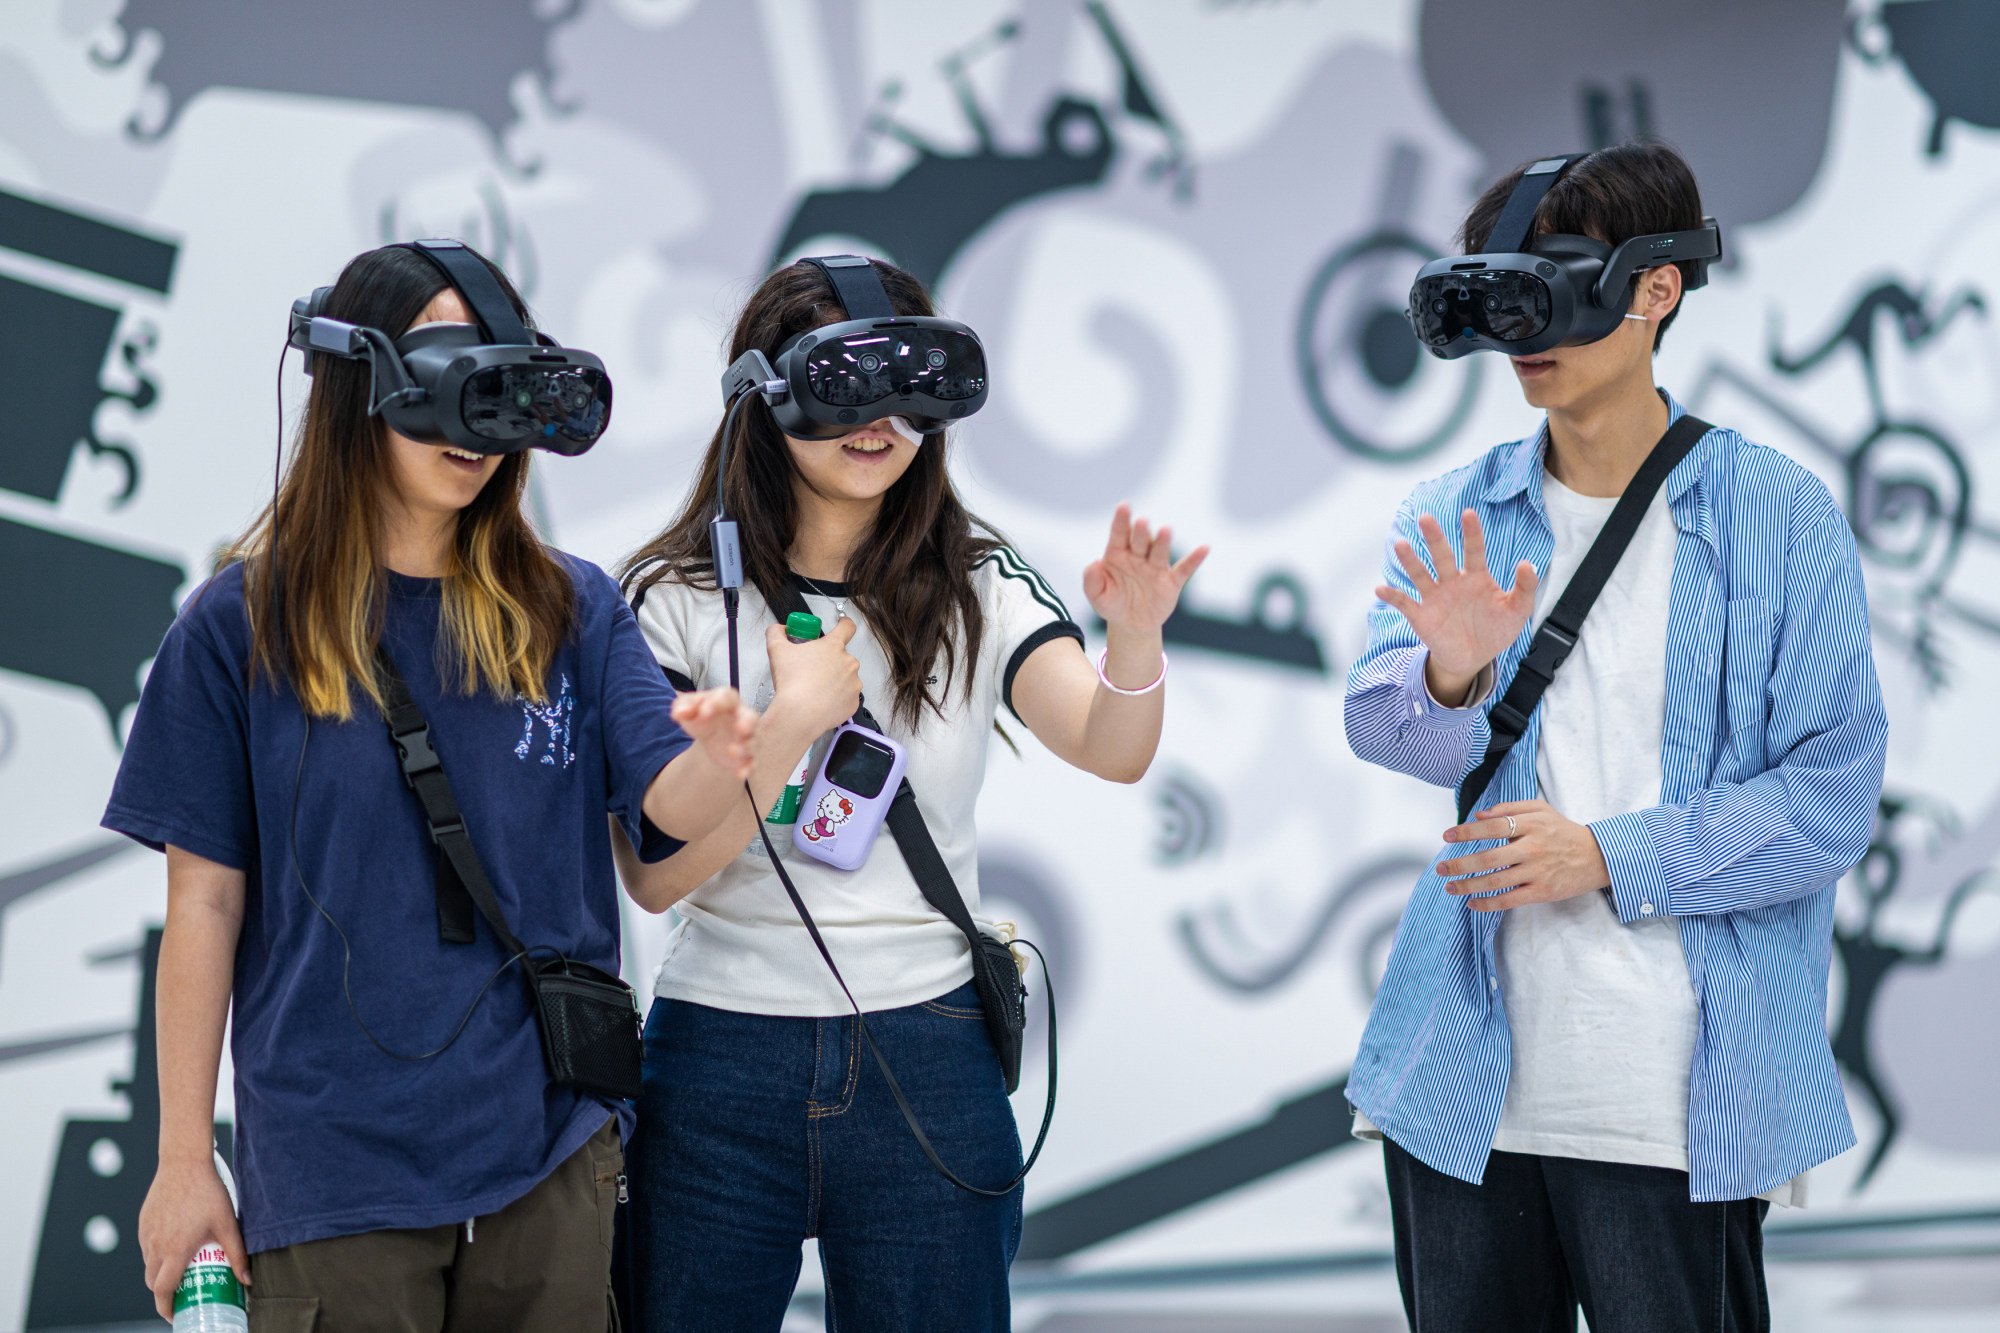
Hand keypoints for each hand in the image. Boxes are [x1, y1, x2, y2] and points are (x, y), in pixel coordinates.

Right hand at [141, 1157, 249, 1321]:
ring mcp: (146, 1234)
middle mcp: (155, 1246)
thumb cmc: (208, 1193)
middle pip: (153, 1282)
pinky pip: (146, 1247)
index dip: (166, 1307)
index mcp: (174, 1251)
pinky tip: (173, 1247)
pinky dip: (156, 1256)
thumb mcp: (227, 1225)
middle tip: (182, 1294)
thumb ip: (237, 1255)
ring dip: (159, 1274)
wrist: (184, 1163)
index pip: (162, 1290)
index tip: (175, 1314)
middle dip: (164, 1293)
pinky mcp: (143, 1223)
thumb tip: (247, 1281)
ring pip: (148, 1265)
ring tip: (180, 1271)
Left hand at [671, 688, 756, 779]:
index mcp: (727, 701)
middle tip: (741, 728)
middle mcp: (742, 718)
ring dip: (746, 747)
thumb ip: (682, 707)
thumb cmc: (702, 716)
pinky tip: (741, 773)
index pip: (727, 697)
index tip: (703, 713)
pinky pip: (752, 762)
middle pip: (751, 718)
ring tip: (732, 751)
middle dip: (748, 723)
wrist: (710, 734)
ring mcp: (746, 738)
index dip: (717, 703)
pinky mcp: (745, 756)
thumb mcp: (688, 708)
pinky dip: (748, 768)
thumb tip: (679, 713)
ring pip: (753, 742)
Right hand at [764, 616, 861, 734]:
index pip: (847, 627)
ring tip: (815, 689)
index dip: (844, 624)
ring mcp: (854, 683)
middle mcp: (849, 662)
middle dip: (829, 661)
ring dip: (834, 680)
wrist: (799, 714)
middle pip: (842, 656)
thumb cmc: (792, 682)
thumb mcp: (776, 650)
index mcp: (833, 646)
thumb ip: (776, 633)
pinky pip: (846, 697)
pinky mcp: (853, 702)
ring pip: (845, 677)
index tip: (841, 625)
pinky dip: (836, 698)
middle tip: (812, 670)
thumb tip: (779, 629)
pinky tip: (821, 701)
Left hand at [1083, 503, 1209, 632]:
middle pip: (1141, 540)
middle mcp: (1138, 556)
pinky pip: (1184, 569)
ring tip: (1166, 531)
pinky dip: (1194, 559)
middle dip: (1142, 531)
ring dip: (1163, 541)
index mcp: (1118, 554)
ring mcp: (1155, 568)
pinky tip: (1204, 548)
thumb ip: (1091, 581)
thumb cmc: (1112, 603)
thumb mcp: (1097, 596)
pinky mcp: (1171, 582)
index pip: (1119, 534)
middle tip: (1142, 522)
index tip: (1124, 506)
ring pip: (1160, 551)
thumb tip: (1094, 564)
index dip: (1121, 520)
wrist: (1131, 624)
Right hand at [1374, 510, 1537, 688]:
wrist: (1474, 658)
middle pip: (1442, 557)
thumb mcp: (1517, 611)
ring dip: (1410, 561)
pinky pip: (1404, 604)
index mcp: (1476, 578)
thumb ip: (1524, 588)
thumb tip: (1527, 564)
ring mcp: (1435, 598)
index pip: (1474, 551)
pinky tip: (1380, 589)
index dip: (1471, 533)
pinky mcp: (1422, 616)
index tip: (1468, 513)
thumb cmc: (1496, 630)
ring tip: (1400, 545)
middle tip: (1426, 519)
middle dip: (1434, 538)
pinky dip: (1392, 597)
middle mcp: (1452, 582)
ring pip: (1420, 575)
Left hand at [1436, 799, 1610, 910]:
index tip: (1446, 836)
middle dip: (1459, 864)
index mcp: (1531, 825)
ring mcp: (1537, 871)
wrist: (1597, 857)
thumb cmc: (1563, 831)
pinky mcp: (1542, 892)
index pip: (1491, 827)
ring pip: (1495, 881)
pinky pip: (1509, 900)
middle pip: (1488, 858)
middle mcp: (1532, 848)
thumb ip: (1509, 808)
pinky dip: (1488, 903)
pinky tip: (1472, 903)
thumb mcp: (1541, 810)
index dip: (1466, 832)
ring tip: (1450, 887)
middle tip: (1441, 868)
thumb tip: (1478, 815)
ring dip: (1468, 886)